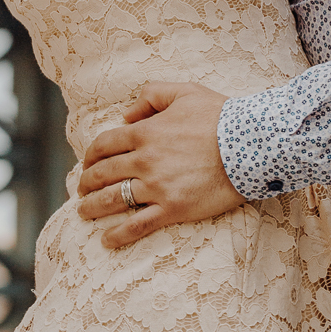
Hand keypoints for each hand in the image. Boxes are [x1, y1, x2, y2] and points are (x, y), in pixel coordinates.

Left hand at [76, 83, 241, 247]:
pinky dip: (118, 235)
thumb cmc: (218, 116)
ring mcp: (157, 187)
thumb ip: (152, 95)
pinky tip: (107, 240)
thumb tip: (128, 114)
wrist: (249, 145)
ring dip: (93, 207)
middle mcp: (145, 160)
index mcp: (145, 132)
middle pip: (103, 174)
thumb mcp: (184, 92)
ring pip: (113, 200)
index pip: (105, 144)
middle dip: (86, 183)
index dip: (90, 155)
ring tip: (84, 212)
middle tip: (81, 190)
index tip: (87, 163)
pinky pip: (137, 225)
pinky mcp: (172, 209)